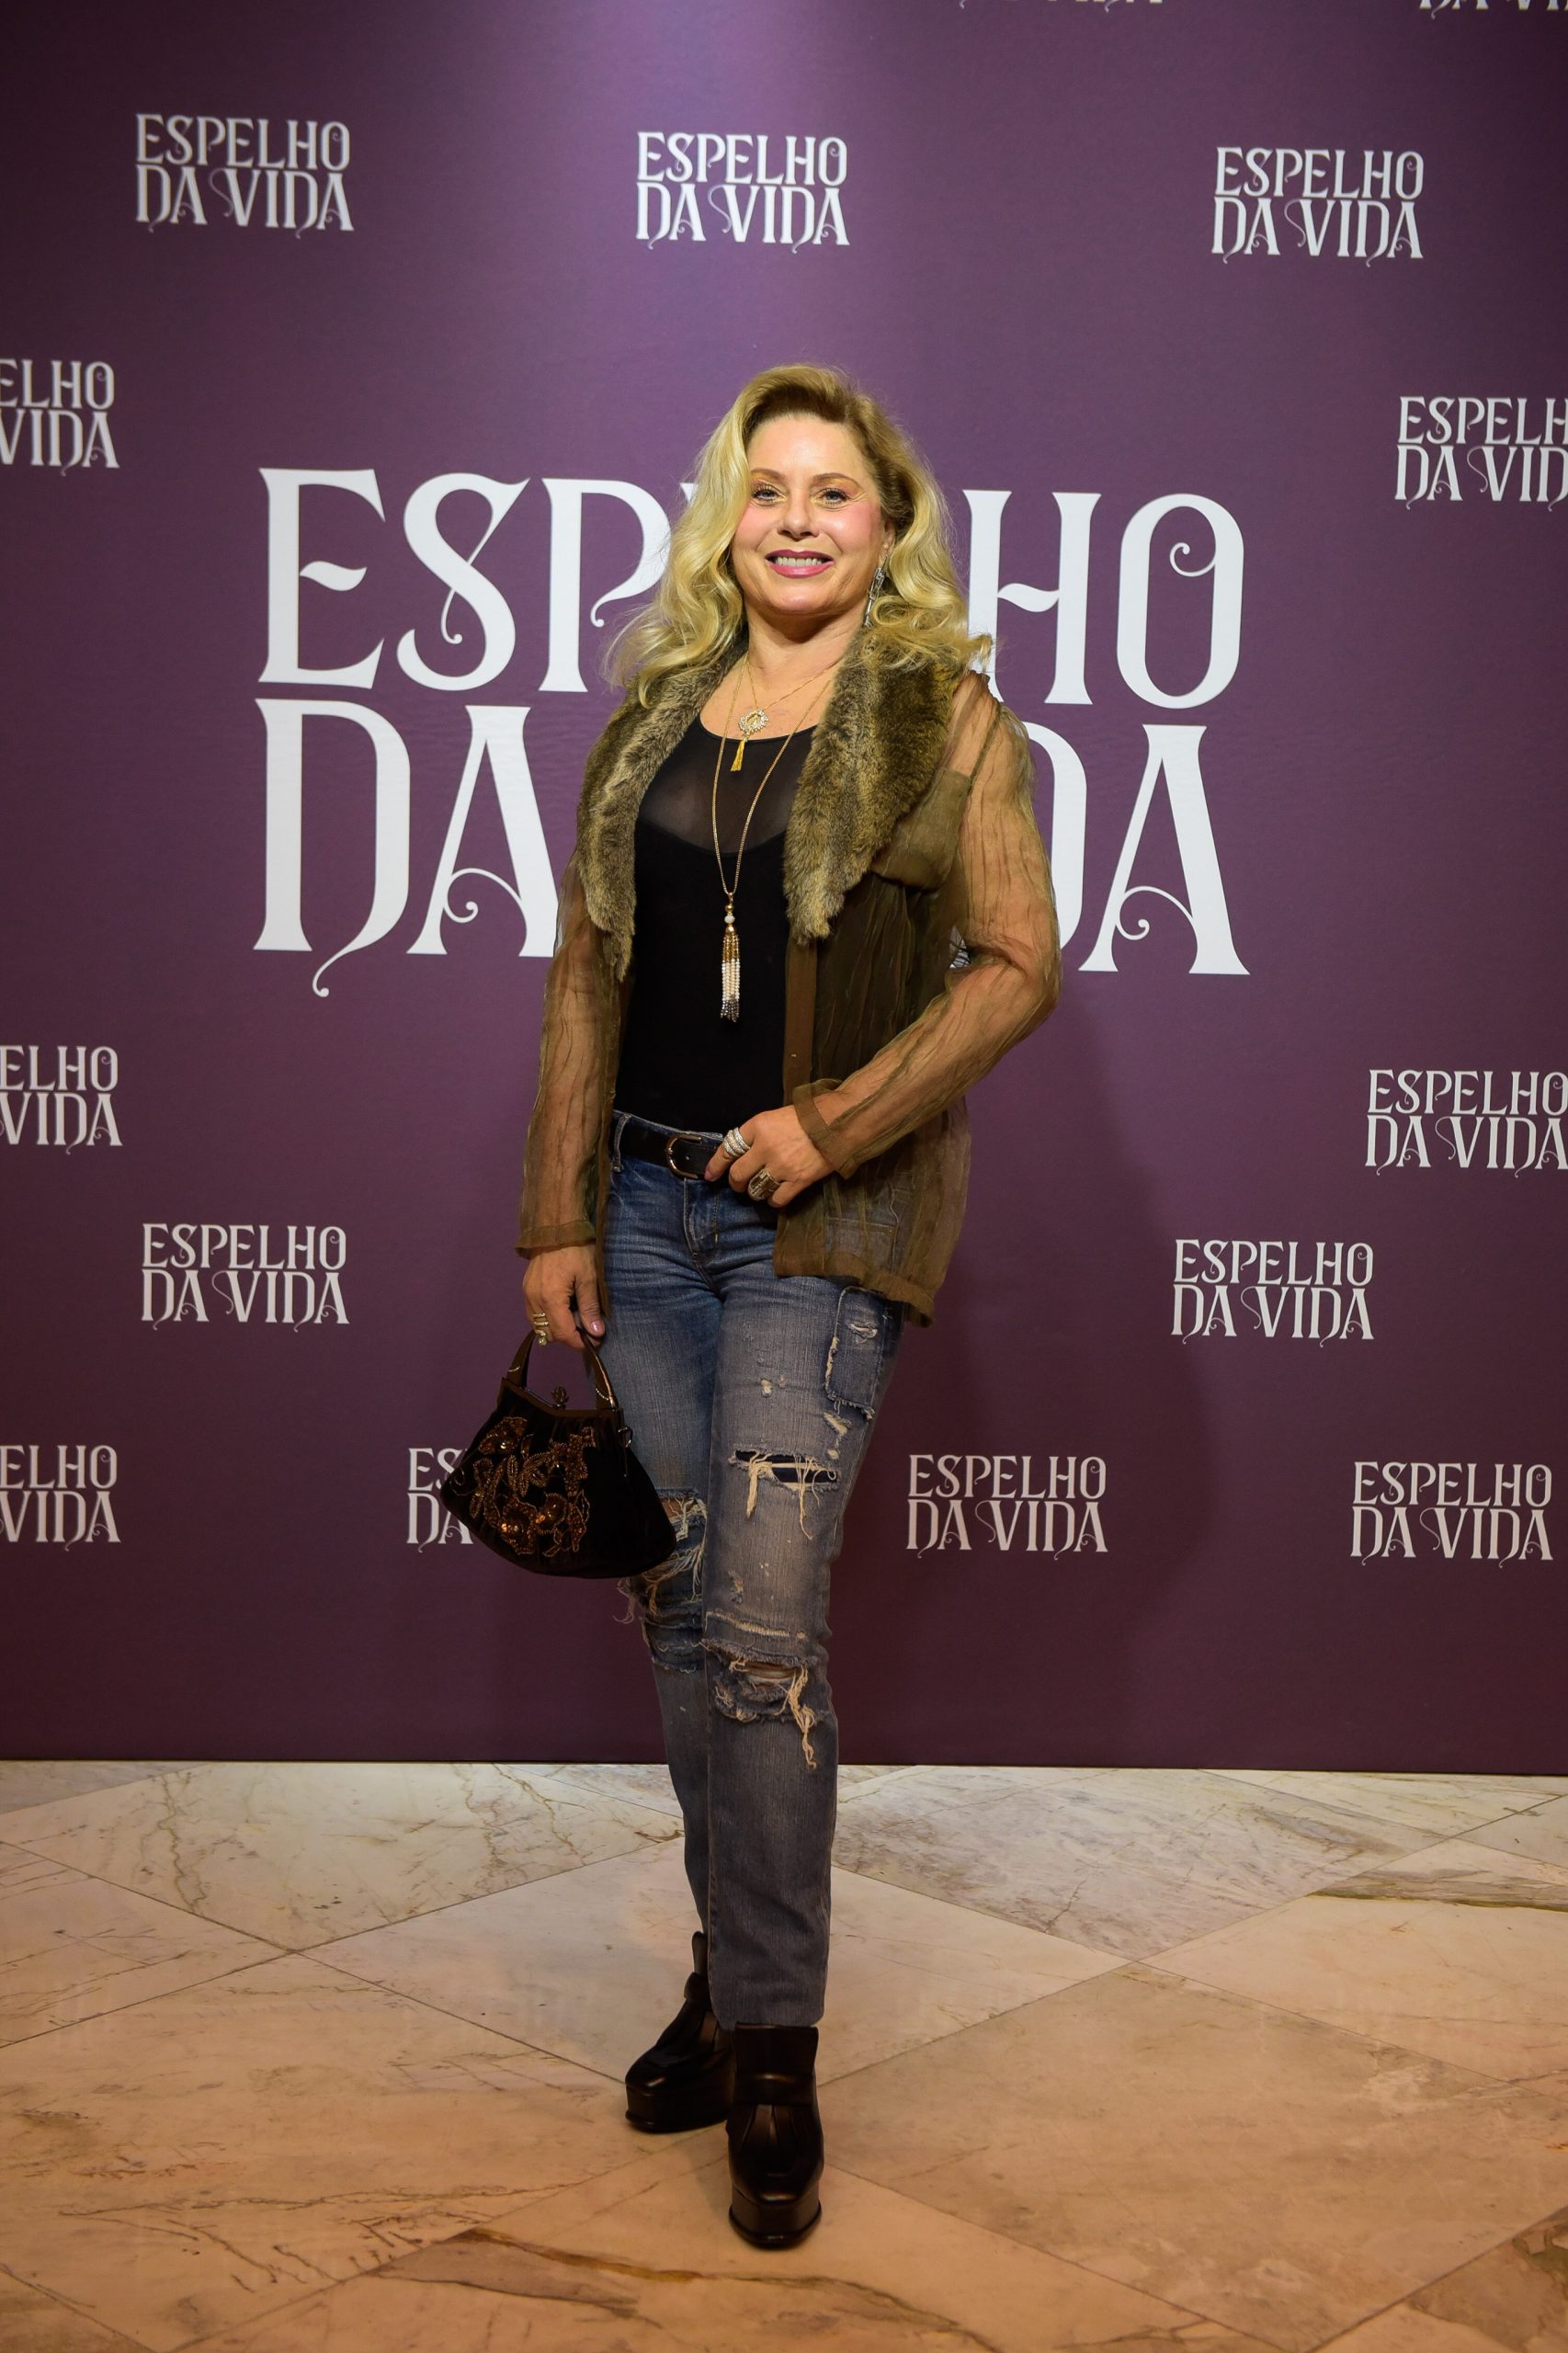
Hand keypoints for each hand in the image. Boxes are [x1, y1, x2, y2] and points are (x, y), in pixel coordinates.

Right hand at [521, 1244, 602, 1352]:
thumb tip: (596, 1333)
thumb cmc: (576, 1249)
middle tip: (587, 1328)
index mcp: (550, 1299)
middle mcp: (534, 1300)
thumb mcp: (589, 1277)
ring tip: (575, 1318)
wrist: (555, 1226)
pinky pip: (534, 1313)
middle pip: (549, 1333)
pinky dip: (548, 1318)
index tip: (594, 1342)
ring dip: (556, 1328)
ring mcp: (527, 1294)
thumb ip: (590, 1307)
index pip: (563, 1334)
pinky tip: (562, 1308)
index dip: (578, 1343)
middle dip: (568, 1336)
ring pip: (539, 1325)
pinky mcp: (526, 1288)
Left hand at [704, 1105, 831, 1207]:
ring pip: (755, 1189)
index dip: (716, 1165)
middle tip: (740, 1184)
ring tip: (761, 1188)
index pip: (728, 1148)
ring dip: (755, 1191)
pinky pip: (776, 1199)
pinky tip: (776, 1195)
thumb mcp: (775, 1117)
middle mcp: (765, 1147)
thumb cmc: (806, 1117)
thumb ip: (758, 1134)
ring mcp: (781, 1166)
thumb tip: (742, 1153)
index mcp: (758, 1126)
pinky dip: (773, 1200)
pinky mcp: (798, 1180)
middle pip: (738, 1175)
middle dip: (736, 1183)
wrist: (838, 1122)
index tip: (710, 1175)